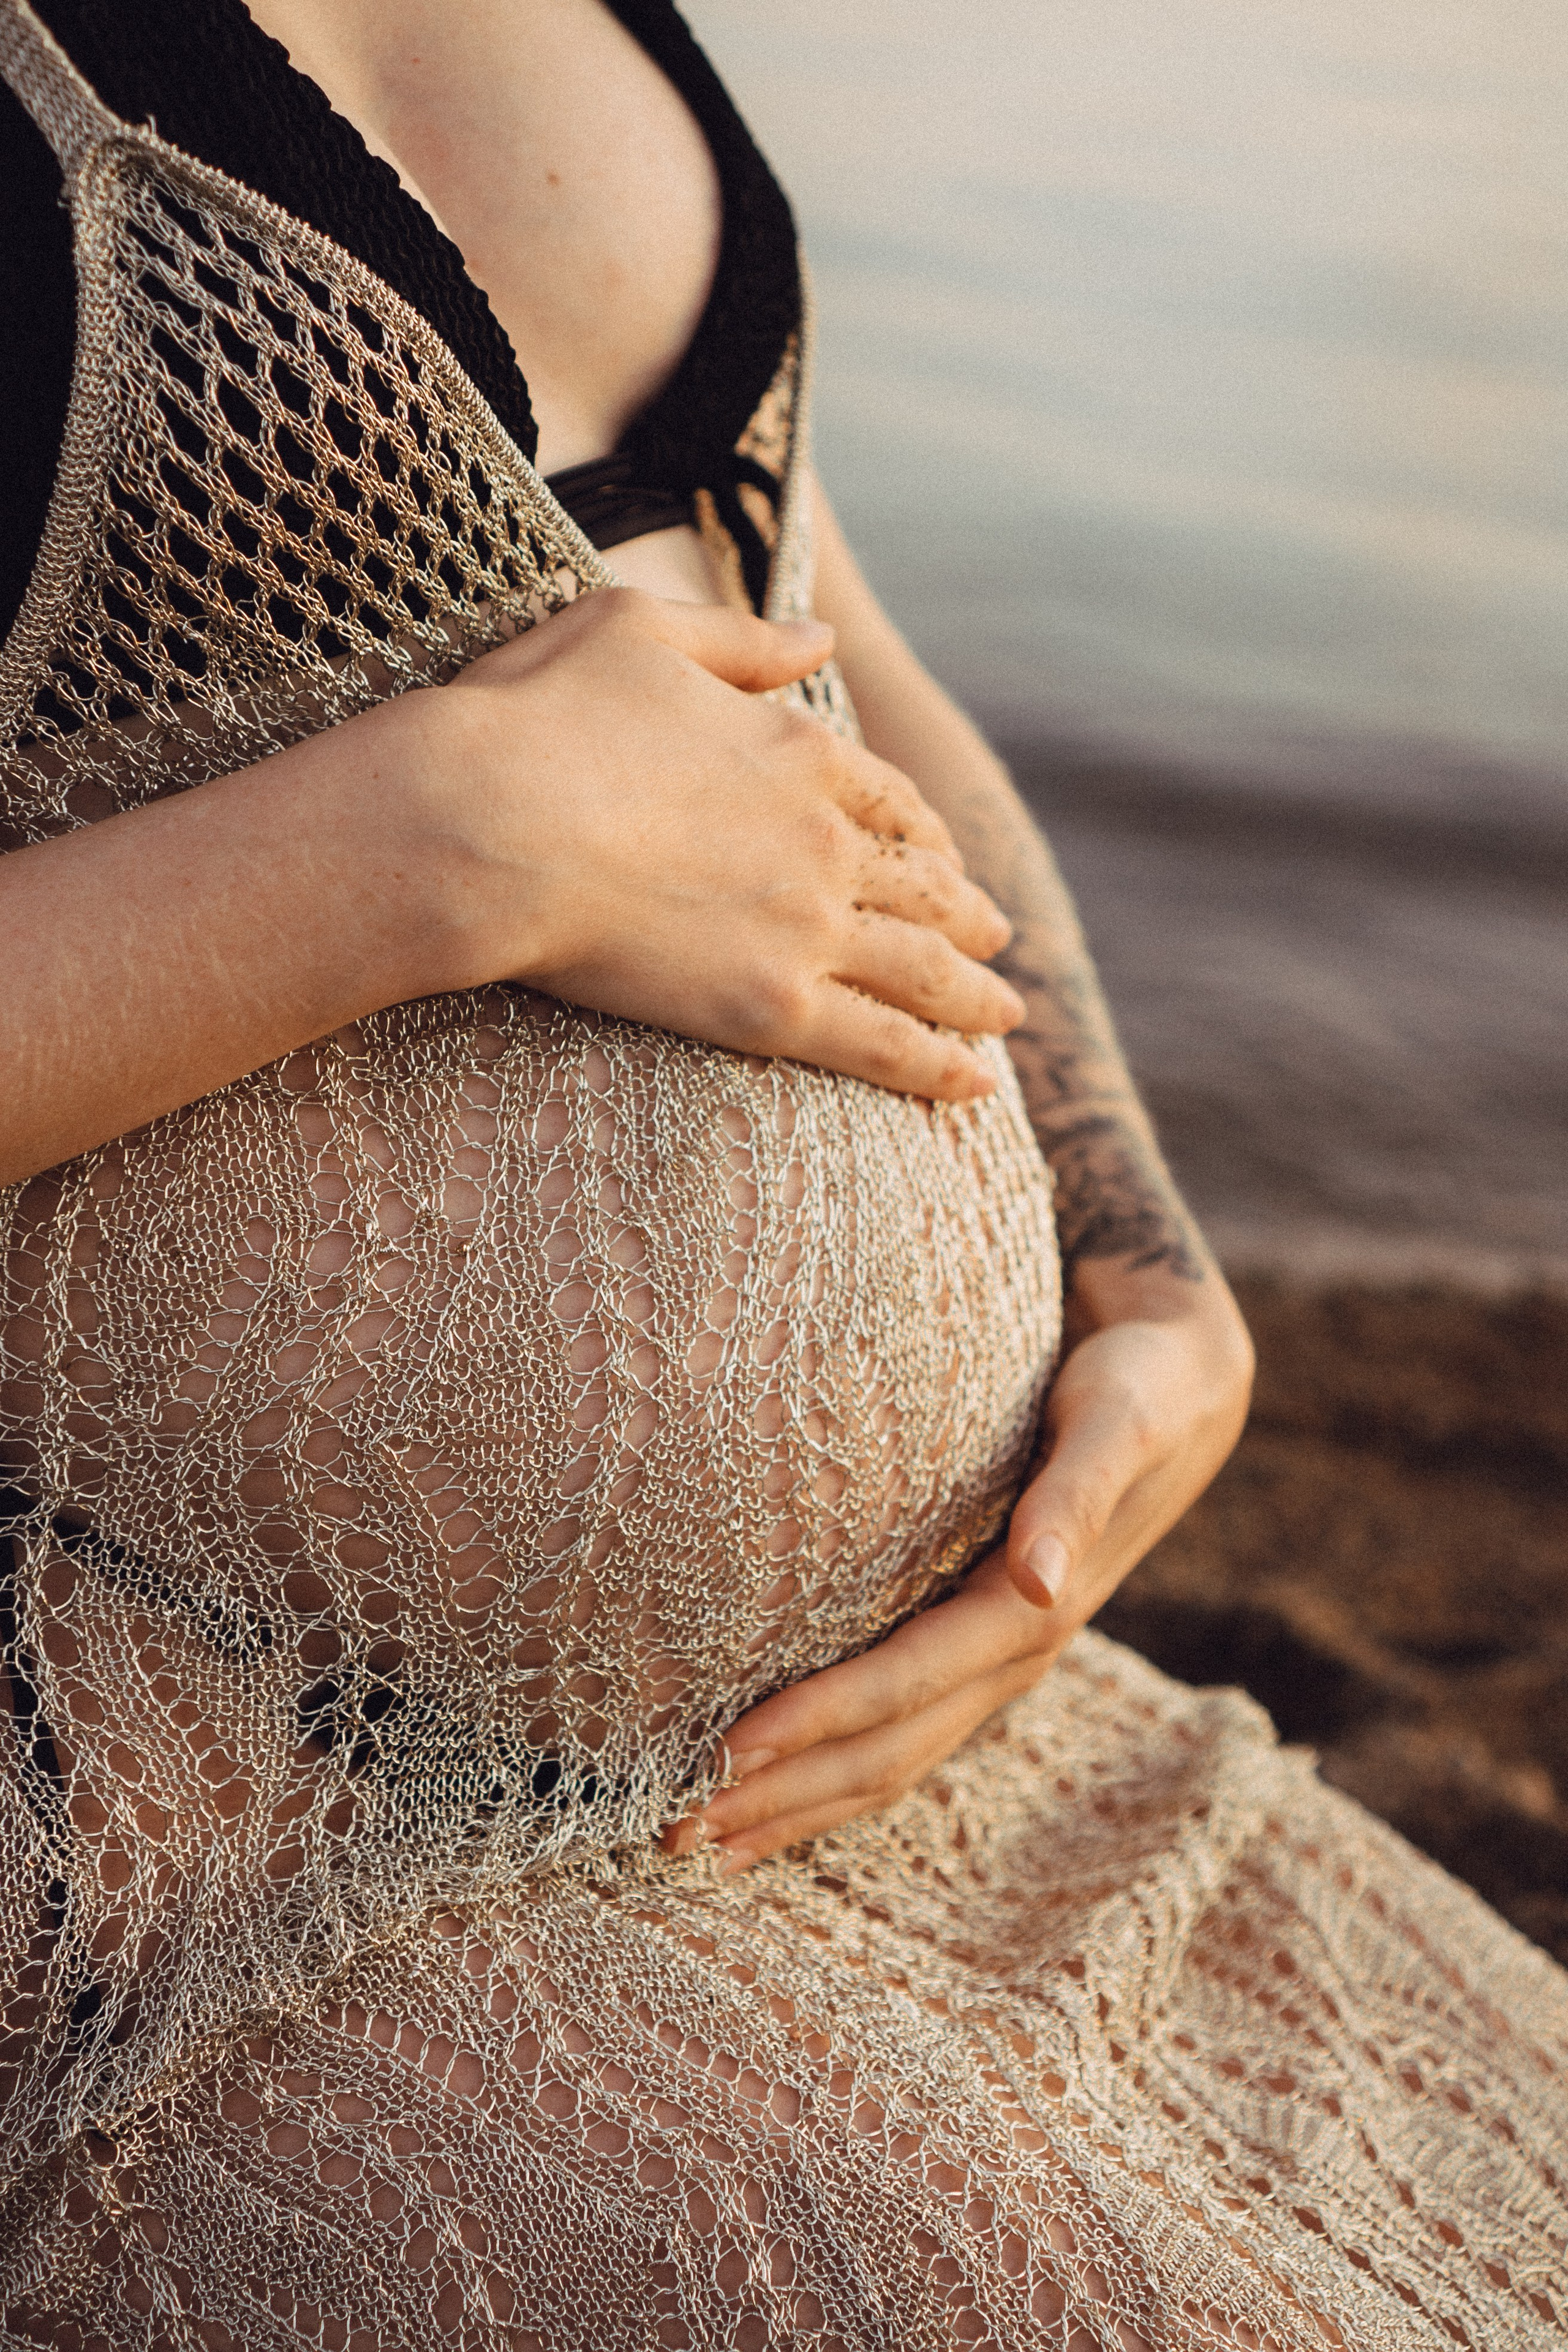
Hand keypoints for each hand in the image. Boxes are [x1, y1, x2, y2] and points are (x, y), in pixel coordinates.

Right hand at [396, 588, 1023, 1100]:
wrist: (488, 823)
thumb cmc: (537, 717)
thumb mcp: (640, 629)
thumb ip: (743, 642)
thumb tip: (822, 640)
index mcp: (800, 750)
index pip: (891, 801)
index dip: (924, 834)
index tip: (944, 858)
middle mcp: (825, 840)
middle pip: (924, 887)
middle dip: (968, 916)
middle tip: (998, 941)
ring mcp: (807, 928)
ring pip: (923, 970)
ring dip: (974, 995)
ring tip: (1004, 1015)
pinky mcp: (773, 1007)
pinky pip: (882, 1045)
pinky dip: (939, 1066)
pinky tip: (976, 1083)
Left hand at [663, 1273, 1252, 1871]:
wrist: (1182, 1389)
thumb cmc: (1136, 1388)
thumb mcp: (1115, 1424)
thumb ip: (1076, 1497)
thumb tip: (1043, 1578)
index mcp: (1029, 1613)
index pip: (904, 1685)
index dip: (816, 1724)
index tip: (725, 1756)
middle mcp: (1010, 1657)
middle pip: (885, 1751)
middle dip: (784, 1796)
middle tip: (672, 1832)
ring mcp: (992, 1664)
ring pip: (887, 1759)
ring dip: (795, 1806)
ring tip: (697, 1841)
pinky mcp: (974, 1647)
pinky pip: (898, 1730)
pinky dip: (828, 1773)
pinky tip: (767, 1794)